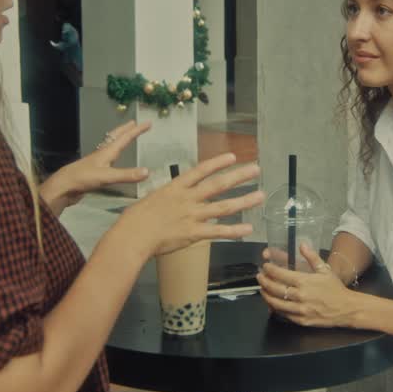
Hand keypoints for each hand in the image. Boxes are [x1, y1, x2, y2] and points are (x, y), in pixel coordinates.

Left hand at [41, 121, 151, 213]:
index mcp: (107, 151)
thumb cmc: (84, 178)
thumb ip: (127, 175)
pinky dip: (114, 151)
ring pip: (111, 145)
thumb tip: (147, 172)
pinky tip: (113, 158)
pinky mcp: (94, 170)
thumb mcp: (107, 177)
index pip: (125, 138)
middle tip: (134, 123)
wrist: (64, 186)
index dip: (137, 130)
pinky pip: (107, 156)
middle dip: (126, 129)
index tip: (148, 123)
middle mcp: (103, 153)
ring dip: (119, 138)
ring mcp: (97, 161)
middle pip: (116, 137)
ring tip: (124, 135)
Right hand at [109, 153, 264, 258]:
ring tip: (260, 196)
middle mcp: (187, 199)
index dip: (218, 163)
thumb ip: (168, 197)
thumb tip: (173, 197)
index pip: (201, 170)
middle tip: (256, 169)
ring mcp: (192, 215)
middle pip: (218, 184)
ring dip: (244, 201)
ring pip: (223, 207)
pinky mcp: (193, 233)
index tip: (232, 157)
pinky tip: (248, 228)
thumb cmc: (136, 219)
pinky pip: (218, 231)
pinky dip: (234, 230)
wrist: (132, 235)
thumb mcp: (153, 199)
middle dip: (239, 176)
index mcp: (176, 188)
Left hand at [259, 243, 358, 327]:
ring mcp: (300, 310)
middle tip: (259, 277)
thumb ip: (311, 257)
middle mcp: (300, 296)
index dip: (270, 270)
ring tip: (262, 289)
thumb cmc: (335, 288)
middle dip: (264, 282)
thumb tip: (302, 245)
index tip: (265, 267)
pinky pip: (283, 315)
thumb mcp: (325, 270)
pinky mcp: (301, 321)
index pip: (281, 274)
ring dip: (266, 296)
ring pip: (276, 303)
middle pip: (275, 289)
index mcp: (305, 282)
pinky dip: (275, 308)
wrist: (346, 308)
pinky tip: (271, 303)